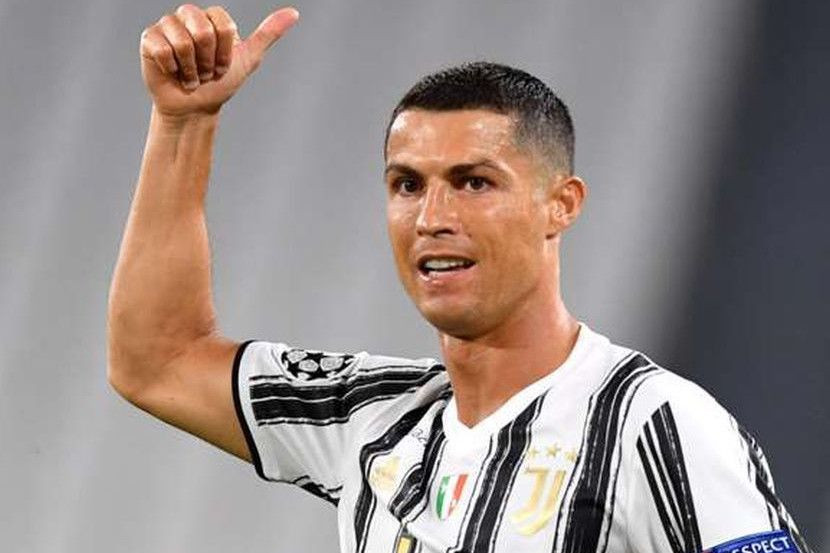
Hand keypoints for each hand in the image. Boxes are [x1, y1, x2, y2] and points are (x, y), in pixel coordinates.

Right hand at [139, 4, 298, 116]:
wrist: (196, 108)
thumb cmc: (221, 84)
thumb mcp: (248, 58)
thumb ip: (268, 34)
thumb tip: (293, 13)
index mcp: (212, 17)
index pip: (224, 26)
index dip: (226, 53)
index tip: (223, 66)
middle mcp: (189, 16)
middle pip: (203, 31)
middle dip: (208, 62)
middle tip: (206, 72)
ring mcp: (167, 25)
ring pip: (183, 42)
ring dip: (191, 70)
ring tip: (191, 75)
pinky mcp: (149, 39)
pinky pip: (162, 49)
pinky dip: (173, 69)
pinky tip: (174, 73)